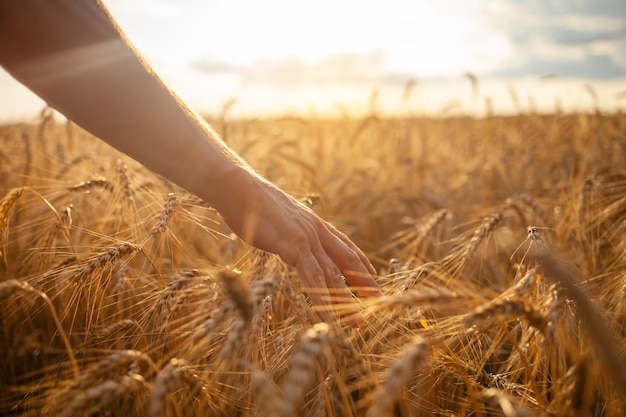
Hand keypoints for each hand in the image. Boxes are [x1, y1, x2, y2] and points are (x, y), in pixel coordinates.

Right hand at [212, 168, 382, 325]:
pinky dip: (321, 299)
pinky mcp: (293, 246)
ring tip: (358, 322)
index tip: (373, 275)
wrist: (240, 189)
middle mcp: (316, 231)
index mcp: (314, 223)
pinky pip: (311, 277)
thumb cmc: (251, 202)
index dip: (360, 261)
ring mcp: (306, 239)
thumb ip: (290, 229)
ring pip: (333, 275)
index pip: (344, 245)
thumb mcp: (279, 216)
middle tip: (379, 301)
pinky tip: (326, 317)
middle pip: (348, 261)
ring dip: (346, 301)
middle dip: (364, 283)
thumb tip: (287, 235)